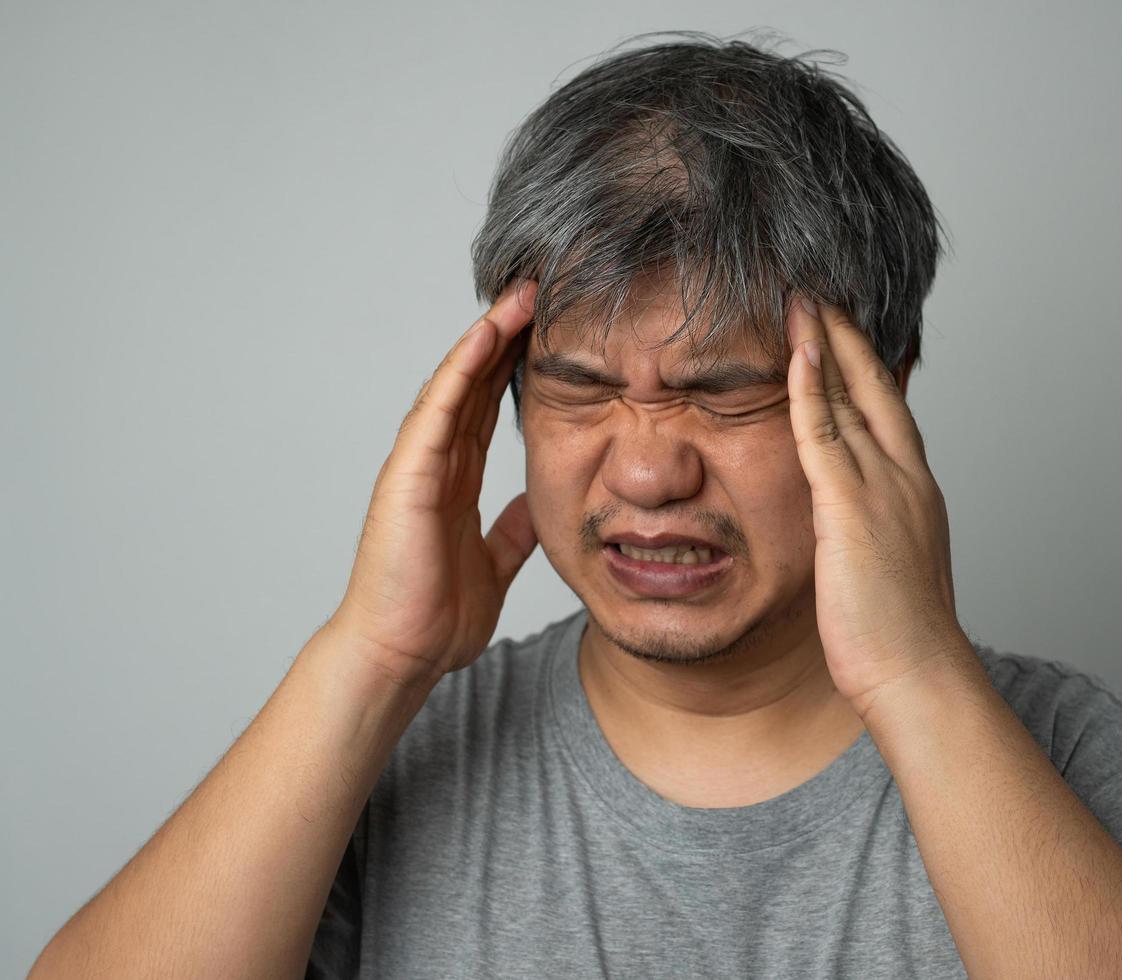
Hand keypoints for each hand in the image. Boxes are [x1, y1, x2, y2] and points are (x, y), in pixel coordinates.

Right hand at [327, 279, 540, 686]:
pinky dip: (460, 371)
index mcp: (455, 481)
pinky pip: (438, 411)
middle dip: (506, 338)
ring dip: (486, 338)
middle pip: (474, 385)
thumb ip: (509, 530)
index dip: (516, 368)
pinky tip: (485, 335)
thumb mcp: (493, 563)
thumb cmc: (434, 616)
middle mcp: (436, 464)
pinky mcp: (408, 475)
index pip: (489, 409)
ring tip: (521, 297)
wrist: (401, 654)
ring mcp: (419, 465)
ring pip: (455, 384)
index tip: (550, 332)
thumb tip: (532, 506)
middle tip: (540, 293)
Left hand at [785, 295, 971, 717]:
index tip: (843, 331)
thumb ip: (871, 530)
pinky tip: (796, 351)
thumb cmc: (902, 636)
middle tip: (821, 292)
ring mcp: (882, 487)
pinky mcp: (851, 507)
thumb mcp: (889, 567)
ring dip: (825, 344)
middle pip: (875, 387)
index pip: (888, 410)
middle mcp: (905, 477)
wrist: (918, 674)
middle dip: (846, 336)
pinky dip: (811, 387)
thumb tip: (846, 521)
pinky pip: (825, 432)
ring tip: (802, 299)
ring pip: (851, 397)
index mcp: (915, 491)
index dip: (865, 366)